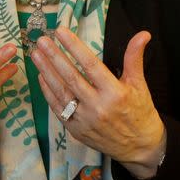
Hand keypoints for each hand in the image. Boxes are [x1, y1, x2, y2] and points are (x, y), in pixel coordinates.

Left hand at [30, 28, 166, 178]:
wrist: (140, 148)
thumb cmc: (140, 112)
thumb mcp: (140, 84)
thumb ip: (135, 58)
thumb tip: (143, 34)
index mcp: (115, 93)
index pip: (91, 65)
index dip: (75, 47)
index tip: (61, 31)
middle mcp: (98, 107)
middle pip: (71, 77)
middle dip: (54, 57)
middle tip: (41, 40)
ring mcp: (85, 120)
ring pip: (61, 92)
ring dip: (46, 72)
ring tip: (36, 54)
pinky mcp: (76, 130)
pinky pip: (58, 109)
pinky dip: (48, 92)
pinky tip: (41, 77)